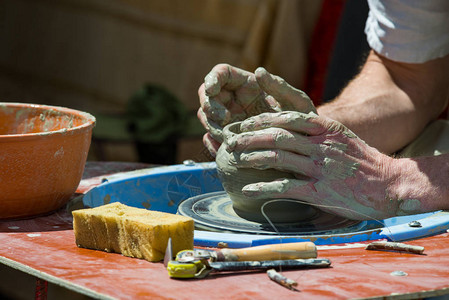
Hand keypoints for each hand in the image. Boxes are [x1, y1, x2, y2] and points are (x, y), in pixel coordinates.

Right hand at [197, 64, 315, 154]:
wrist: (305, 147)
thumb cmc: (304, 120)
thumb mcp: (297, 103)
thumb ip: (280, 87)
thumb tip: (259, 71)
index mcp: (247, 84)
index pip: (221, 74)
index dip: (212, 79)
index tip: (212, 89)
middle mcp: (234, 99)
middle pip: (207, 95)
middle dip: (209, 105)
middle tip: (222, 118)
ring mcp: (229, 119)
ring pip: (207, 117)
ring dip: (211, 126)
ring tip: (229, 137)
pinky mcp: (229, 138)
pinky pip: (211, 139)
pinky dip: (212, 144)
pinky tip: (222, 149)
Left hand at [226, 111, 401, 219]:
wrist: (389, 184)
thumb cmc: (362, 161)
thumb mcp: (340, 137)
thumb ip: (315, 132)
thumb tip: (287, 130)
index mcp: (325, 128)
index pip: (286, 118)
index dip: (260, 120)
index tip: (243, 124)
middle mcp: (320, 144)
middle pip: (277, 135)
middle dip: (249, 137)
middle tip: (230, 140)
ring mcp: (320, 167)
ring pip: (277, 157)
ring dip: (251, 158)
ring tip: (234, 159)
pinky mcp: (320, 191)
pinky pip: (285, 187)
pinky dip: (263, 188)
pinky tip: (247, 190)